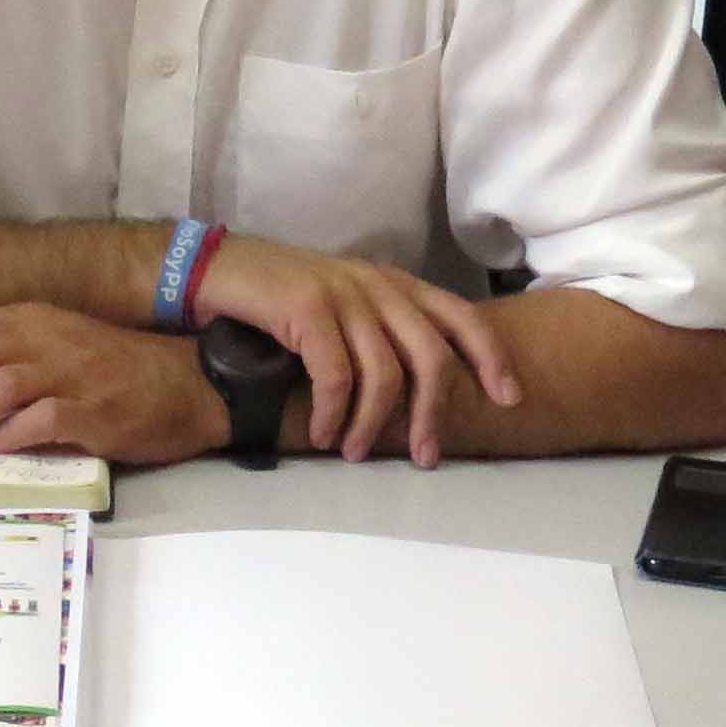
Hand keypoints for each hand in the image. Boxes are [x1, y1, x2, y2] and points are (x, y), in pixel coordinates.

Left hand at [0, 304, 228, 463]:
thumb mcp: (50, 351)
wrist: (186, 384)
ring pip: (1, 382)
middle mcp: (45, 337)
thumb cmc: (111, 372)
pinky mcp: (96, 409)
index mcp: (28, 319)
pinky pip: (45, 418)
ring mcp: (72, 371)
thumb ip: (1, 365)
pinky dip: (12, 434)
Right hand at [196, 233, 521, 464]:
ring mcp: (342, 293)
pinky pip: (336, 374)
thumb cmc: (279, 300)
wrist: (216, 270)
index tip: (509, 398)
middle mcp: (376, 284)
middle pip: (431, 355)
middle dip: (433, 413)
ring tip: (353, 453)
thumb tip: (414, 397)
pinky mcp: (307, 308)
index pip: (460, 316)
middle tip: (424, 456)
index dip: (490, 357)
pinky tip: (323, 435)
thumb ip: (379, 335)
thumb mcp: (343, 309)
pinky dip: (333, 413)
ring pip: (384, 373)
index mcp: (393, 283)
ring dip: (372, 424)